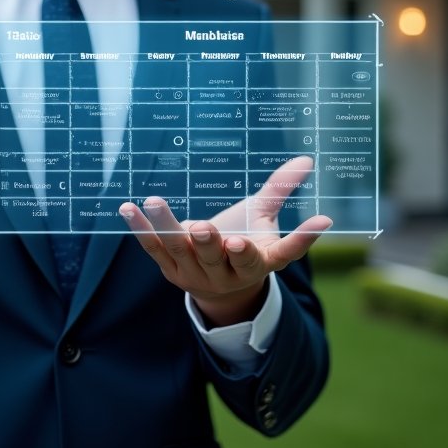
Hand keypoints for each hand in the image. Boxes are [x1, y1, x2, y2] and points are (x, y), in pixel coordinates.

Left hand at [119, 156, 330, 325]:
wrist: (220, 289)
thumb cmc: (245, 242)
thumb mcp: (262, 218)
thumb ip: (279, 189)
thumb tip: (306, 158)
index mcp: (261, 262)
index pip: (283, 254)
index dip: (300, 240)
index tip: (319, 220)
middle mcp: (230, 273)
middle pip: (222, 258)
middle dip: (212, 243)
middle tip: (204, 228)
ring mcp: (198, 274)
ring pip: (183, 251)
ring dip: (168, 226)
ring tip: (155, 202)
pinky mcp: (170, 270)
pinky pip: (154, 248)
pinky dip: (141, 228)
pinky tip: (128, 208)